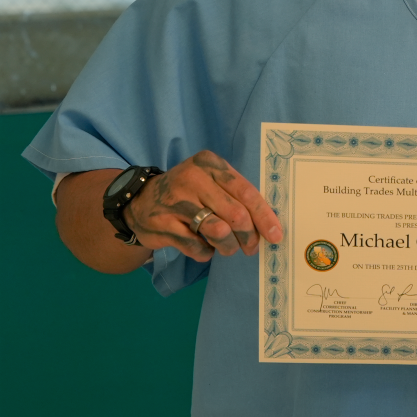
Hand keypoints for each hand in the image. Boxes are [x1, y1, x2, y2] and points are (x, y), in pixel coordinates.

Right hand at [123, 150, 282, 261]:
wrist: (140, 200)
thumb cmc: (189, 191)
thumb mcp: (211, 180)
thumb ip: (236, 195)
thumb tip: (267, 224)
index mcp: (210, 164)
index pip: (245, 191)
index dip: (264, 216)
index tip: (276, 235)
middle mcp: (193, 178)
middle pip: (236, 214)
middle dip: (249, 236)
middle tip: (251, 247)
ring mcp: (176, 201)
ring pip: (219, 231)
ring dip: (229, 246)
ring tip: (228, 248)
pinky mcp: (163, 224)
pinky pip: (197, 246)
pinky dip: (206, 252)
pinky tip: (204, 247)